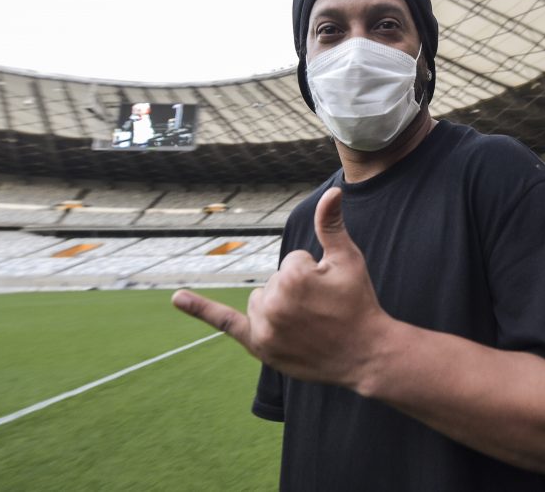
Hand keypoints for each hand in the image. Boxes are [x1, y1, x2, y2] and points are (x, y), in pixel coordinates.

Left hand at [172, 187, 391, 388]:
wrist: (366, 353)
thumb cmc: (359, 303)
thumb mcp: (348, 260)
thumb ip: (331, 225)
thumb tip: (333, 191)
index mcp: (293, 277)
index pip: (292, 262)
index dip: (315, 273)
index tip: (331, 294)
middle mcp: (273, 303)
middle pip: (274, 281)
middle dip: (297, 290)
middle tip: (323, 311)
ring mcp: (264, 328)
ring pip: (260, 300)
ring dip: (278, 305)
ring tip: (308, 324)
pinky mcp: (259, 345)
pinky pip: (225, 322)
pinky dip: (200, 310)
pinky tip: (178, 298)